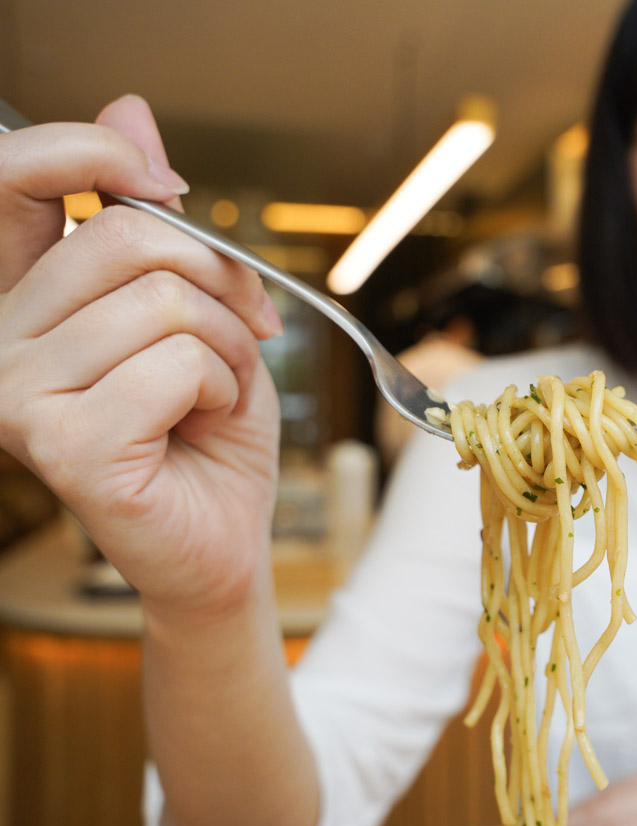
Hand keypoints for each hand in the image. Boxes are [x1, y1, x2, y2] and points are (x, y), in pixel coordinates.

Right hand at [0, 95, 283, 614]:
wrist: (222, 533)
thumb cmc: (206, 427)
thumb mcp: (197, 304)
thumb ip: (154, 216)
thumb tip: (128, 108)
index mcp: (20, 296)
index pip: (15, 176)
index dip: (97, 153)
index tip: (171, 184)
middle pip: (126, 236)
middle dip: (220, 281)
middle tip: (240, 334)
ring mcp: (15, 394)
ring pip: (164, 302)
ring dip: (230, 347)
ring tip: (216, 391)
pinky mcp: (62, 444)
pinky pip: (178, 364)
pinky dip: (222, 388)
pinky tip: (201, 425)